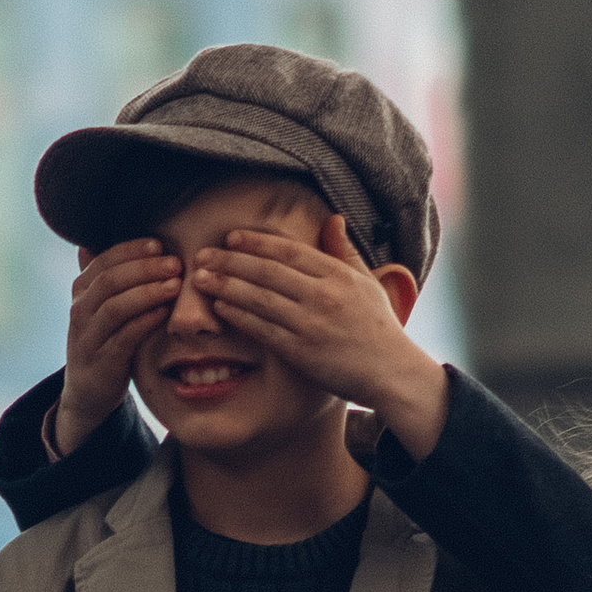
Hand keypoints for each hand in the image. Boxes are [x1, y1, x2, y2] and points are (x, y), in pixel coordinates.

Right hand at [52, 240, 179, 454]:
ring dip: (148, 293)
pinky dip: (145, 322)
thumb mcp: (102, 306)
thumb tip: (106, 239)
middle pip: (110, 281)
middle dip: (144, 269)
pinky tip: (165, 313)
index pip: (103, 261)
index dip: (131, 250)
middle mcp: (80, 311)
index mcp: (81, 291)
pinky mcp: (103, 363)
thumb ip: (108, 277)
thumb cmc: (104, 340)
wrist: (87, 391)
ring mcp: (88, 338)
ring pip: (116, 307)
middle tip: (175, 263)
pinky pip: (124, 337)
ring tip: (175, 285)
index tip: (159, 244)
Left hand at [192, 216, 448, 459]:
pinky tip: (219, 307)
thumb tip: (333, 218)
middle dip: (230, 261)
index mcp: (338, 275)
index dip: (256, 242)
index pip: (289, 251)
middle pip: (267, 271)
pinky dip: (239, 316)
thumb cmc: (378, 328)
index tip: (231, 237)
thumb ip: (345, 251)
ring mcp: (311, 324)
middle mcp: (324, 296)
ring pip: (260, 298)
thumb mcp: (367, 283)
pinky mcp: (301, 352)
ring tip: (200, 278)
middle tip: (202, 255)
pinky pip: (262, 329)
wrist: (390, 372)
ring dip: (226, 286)